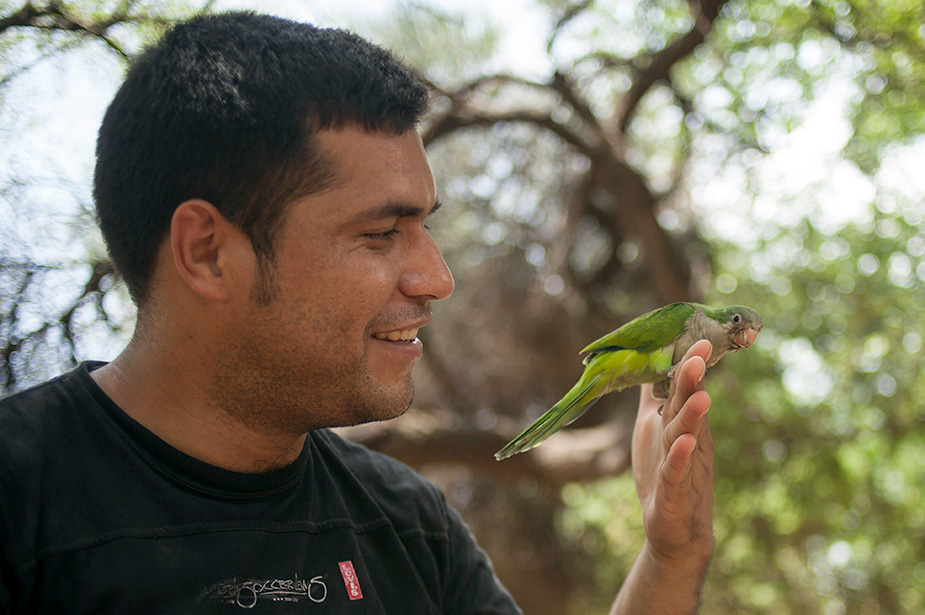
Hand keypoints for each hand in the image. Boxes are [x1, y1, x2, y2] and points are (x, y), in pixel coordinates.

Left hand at [632, 339, 714, 564]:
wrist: (674, 529)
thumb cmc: (666, 473)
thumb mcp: (656, 428)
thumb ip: (654, 397)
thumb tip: (646, 364)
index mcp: (683, 423)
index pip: (686, 389)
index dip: (690, 365)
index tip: (699, 339)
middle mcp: (689, 439)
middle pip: (688, 406)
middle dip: (692, 381)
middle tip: (699, 354)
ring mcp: (685, 465)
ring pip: (686, 435)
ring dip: (692, 416)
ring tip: (700, 396)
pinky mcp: (675, 492)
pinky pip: (676, 472)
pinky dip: (679, 458)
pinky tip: (683, 443)